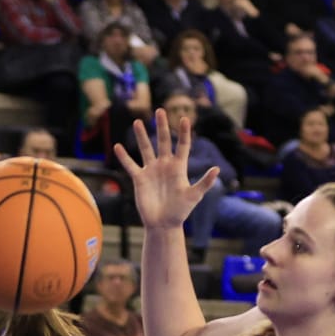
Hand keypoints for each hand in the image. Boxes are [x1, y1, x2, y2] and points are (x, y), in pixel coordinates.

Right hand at [115, 110, 218, 230]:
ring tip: (138, 122)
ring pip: (146, 149)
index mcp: (179, 167)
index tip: (185, 119)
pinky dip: (124, 157)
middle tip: (160, 111)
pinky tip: (118, 146)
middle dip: (162, 126)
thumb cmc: (180, 211)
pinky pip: (131, 165)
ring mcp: (151, 171)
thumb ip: (204, 182)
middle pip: (163, 142)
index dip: (183, 133)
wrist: (163, 224)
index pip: (182, 145)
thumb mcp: (194, 196)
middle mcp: (164, 165)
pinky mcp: (139, 179)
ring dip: (142, 136)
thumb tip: (217, 169)